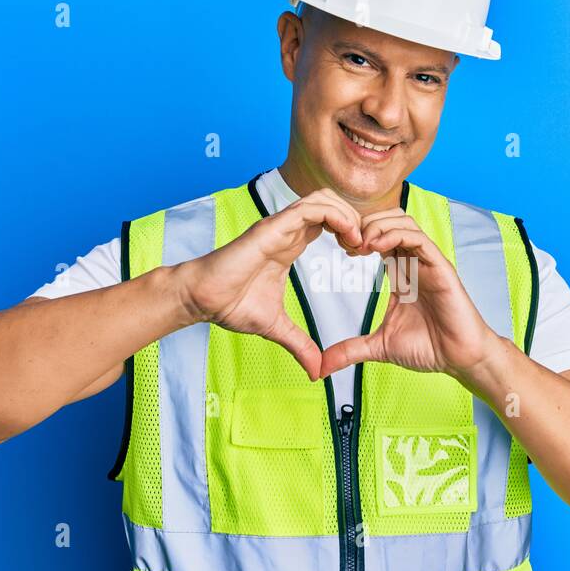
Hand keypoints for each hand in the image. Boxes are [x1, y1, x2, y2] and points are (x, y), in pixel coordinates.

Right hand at [176, 188, 362, 379]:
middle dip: (356, 219)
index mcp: (290, 244)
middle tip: (368, 247)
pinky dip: (336, 216)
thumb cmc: (230, 305)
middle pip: (331, 203)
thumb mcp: (276, 328)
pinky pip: (311, 208)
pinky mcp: (272, 227)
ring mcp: (280, 225)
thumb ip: (300, 345)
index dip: (351, 232)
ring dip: (349, 215)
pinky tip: (348, 238)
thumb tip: (315, 371)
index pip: (329, 222)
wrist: (201, 298)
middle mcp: (288, 230)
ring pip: (325, 199)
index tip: (363, 255)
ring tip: (360, 242)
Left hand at [319, 209, 498, 380]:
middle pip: (390, 220)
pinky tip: (377, 247)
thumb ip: (351, 350)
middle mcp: (414, 262)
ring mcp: (428, 263)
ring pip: (404, 222)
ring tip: (361, 243)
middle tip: (347, 242)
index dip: (357, 235)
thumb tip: (322, 368)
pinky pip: (419, 239)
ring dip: (378, 226)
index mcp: (400, 273)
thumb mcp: (379, 346)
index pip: (378, 236)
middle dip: (365, 224)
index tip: (341, 248)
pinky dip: (396, 235)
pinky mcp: (441, 268)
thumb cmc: (429, 347)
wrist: (459, 359)